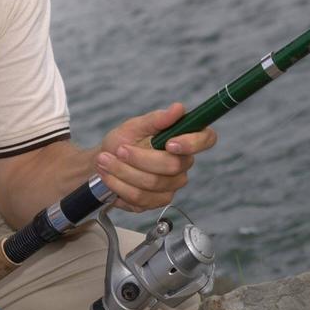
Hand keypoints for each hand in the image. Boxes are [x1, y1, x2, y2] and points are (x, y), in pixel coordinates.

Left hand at [95, 103, 217, 211]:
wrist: (103, 163)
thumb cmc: (122, 141)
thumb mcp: (135, 126)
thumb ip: (157, 119)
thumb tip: (178, 108)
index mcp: (183, 139)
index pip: (206, 139)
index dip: (192, 143)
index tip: (169, 143)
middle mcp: (182, 163)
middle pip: (173, 166)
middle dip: (140, 158)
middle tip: (119, 149)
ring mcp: (171, 185)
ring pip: (153, 183)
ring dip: (124, 171)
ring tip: (105, 161)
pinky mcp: (157, 201)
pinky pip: (141, 198)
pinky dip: (120, 185)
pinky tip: (109, 176)